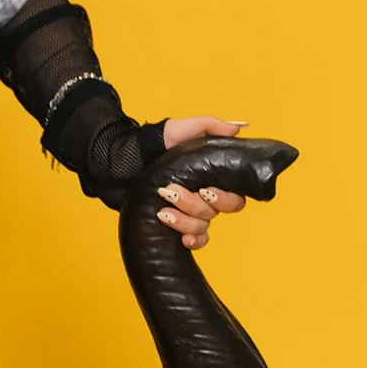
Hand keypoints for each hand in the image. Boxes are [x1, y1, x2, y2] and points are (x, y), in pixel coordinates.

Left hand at [156, 115, 248, 249]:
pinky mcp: (177, 223)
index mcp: (212, 179)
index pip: (234, 199)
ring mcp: (190, 212)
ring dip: (183, 220)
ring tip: (162, 210)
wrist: (128, 159)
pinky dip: (192, 240)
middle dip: (194, 205)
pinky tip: (182, 239)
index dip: (224, 199)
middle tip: (173, 192)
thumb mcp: (182, 129)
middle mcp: (204, 198)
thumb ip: (211, 126)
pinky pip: (196, 240)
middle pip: (215, 213)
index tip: (206, 190)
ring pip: (201, 226)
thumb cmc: (158, 143)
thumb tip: (238, 128)